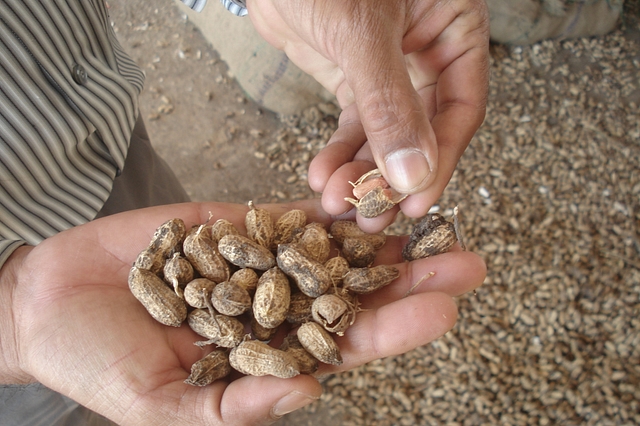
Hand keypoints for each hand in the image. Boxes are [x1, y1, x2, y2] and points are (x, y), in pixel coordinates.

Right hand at [0, 200, 484, 424]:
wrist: (53, 302)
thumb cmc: (99, 363)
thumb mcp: (160, 405)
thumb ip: (232, 406)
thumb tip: (310, 393)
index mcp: (270, 357)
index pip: (346, 345)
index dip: (395, 327)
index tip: (443, 306)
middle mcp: (276, 308)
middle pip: (355, 292)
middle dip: (409, 276)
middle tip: (464, 257)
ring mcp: (259, 262)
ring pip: (331, 247)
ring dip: (380, 234)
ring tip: (429, 214)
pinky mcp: (234, 225)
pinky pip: (285, 214)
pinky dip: (324, 206)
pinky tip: (365, 192)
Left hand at [247, 0, 489, 231]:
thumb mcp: (361, 31)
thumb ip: (389, 102)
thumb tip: (414, 174)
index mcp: (454, 25)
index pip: (460, 107)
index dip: (440, 160)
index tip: (415, 202)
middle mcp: (427, 49)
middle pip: (421, 129)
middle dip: (392, 175)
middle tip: (372, 214)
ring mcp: (388, 66)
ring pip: (384, 133)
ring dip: (361, 172)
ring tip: (340, 205)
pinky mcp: (351, 75)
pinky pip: (352, 124)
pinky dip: (338, 153)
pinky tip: (323, 176)